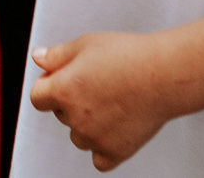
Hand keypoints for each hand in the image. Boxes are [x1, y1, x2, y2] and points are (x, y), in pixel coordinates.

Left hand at [29, 31, 175, 170]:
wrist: (164, 75)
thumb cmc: (129, 56)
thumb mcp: (86, 44)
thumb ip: (57, 55)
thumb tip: (38, 58)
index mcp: (63, 90)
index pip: (38, 97)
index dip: (48, 85)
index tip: (62, 79)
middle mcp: (75, 118)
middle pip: (61, 115)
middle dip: (72, 101)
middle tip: (98, 84)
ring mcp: (94, 138)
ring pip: (79, 137)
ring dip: (87, 125)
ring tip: (111, 103)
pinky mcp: (115, 152)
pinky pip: (99, 159)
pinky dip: (104, 147)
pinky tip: (114, 128)